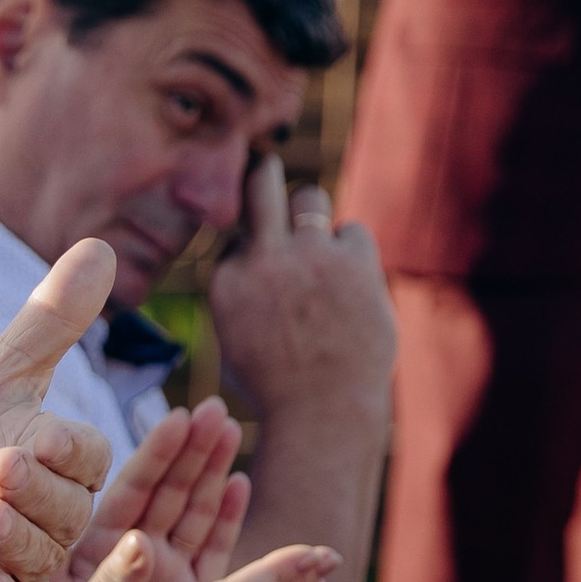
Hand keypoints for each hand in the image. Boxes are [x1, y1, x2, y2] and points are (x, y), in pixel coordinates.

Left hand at [0, 237, 116, 581]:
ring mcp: (25, 565)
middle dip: (33, 488)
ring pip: (37, 555)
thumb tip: (98, 248)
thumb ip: (46, 326)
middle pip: (66, 507)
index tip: (36, 437)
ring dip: (10, 536)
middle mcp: (56, 518)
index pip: (87, 457)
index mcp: (65, 466)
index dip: (67, 449)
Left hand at [62, 396, 248, 581]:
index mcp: (97, 554)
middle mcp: (132, 560)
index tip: (180, 415)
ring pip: (190, 514)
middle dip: (192, 451)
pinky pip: (207, 549)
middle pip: (168, 494)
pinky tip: (239, 483)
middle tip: (215, 408)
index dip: (157, 455)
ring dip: (211, 472)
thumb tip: (138, 543)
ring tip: (229, 429)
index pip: (133, 492)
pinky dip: (223, 518)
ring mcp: (161, 577)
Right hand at [207, 159, 394, 426]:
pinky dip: (350, 251)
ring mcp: (311, 257)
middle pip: (260, 182)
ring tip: (318, 246)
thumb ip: (238, 296)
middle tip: (268, 167)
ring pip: (310, 197)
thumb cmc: (273, 389)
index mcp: (226, 281)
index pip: (235, 238)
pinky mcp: (354, 263)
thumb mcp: (231, 344)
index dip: (249, 248)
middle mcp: (264, 259)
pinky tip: (349, 282)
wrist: (323, 414)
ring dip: (311, 213)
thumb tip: (246, 257)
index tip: (261, 265)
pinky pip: (352, 231)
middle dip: (263, 172)